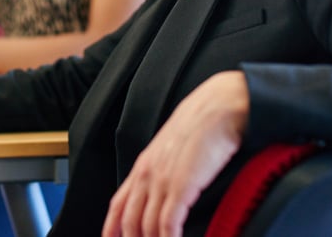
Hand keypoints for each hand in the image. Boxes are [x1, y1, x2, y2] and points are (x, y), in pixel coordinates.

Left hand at [101, 71, 249, 236]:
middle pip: (129, 221)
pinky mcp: (181, 186)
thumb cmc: (202, 124)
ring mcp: (162, 180)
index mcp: (143, 165)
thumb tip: (167, 191)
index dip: (112, 229)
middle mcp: (148, 174)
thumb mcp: (173, 148)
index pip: (117, 205)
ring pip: (146, 226)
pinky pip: (168, 224)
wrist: (219, 107)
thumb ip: (164, 169)